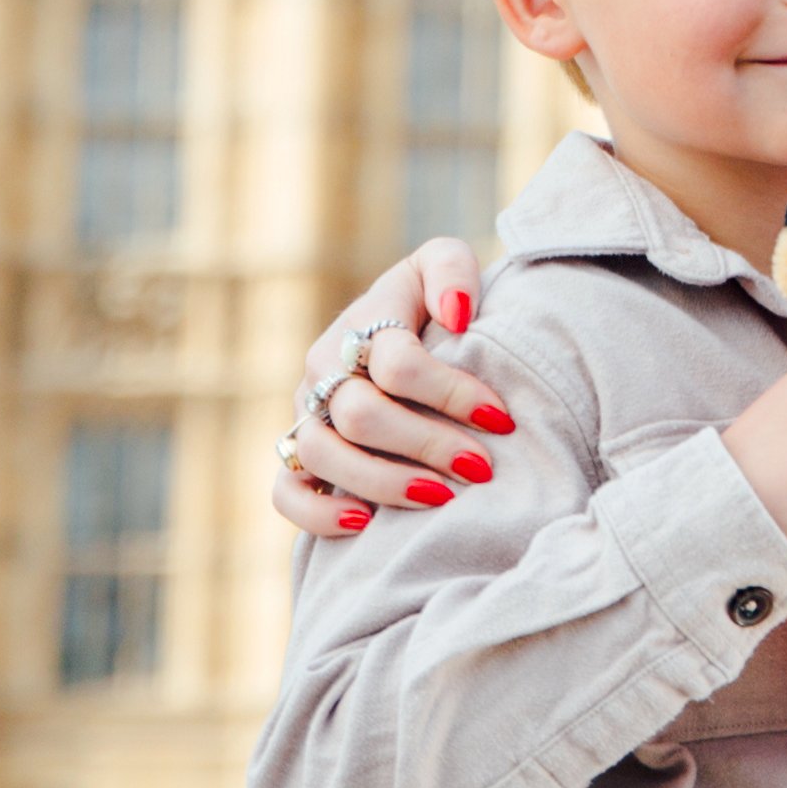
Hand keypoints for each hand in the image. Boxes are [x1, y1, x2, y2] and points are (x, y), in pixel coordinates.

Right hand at [273, 237, 505, 538]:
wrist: (398, 329)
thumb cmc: (430, 300)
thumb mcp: (444, 264)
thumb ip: (452, 272)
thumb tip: (458, 315)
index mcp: (359, 325)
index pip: (398, 364)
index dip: (452, 392)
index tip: (501, 417)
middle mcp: (323, 371)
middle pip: (361, 416)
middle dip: (427, 444)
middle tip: (480, 466)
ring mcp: (305, 416)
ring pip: (323, 455)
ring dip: (384, 482)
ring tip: (441, 497)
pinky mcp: (297, 458)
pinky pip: (286, 494)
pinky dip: (318, 513)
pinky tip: (365, 523)